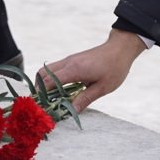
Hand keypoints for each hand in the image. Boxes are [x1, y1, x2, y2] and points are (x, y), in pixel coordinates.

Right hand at [35, 29, 150, 113]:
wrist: (120, 48)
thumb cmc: (114, 68)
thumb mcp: (102, 87)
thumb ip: (85, 99)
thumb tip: (71, 111)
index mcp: (74, 70)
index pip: (48, 82)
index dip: (41, 96)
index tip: (40, 108)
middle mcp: (67, 63)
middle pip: (42, 75)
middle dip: (39, 90)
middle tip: (43, 105)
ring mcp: (69, 60)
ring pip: (47, 71)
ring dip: (44, 84)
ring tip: (50, 99)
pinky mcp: (72, 60)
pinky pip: (55, 69)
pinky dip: (51, 80)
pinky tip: (60, 91)